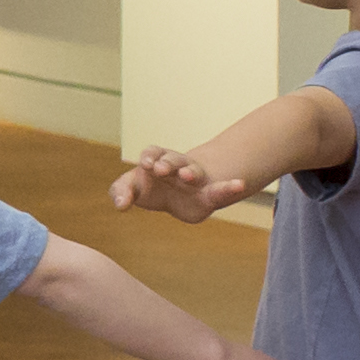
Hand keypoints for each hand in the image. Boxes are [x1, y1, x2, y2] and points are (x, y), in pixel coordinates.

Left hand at [106, 145, 248, 225]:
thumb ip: (121, 193)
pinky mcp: (209, 196)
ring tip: (186, 175)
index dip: (148, 158)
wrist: (181, 195)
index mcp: (158, 161)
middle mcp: (177, 166)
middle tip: (159, 169)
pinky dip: (230, 187)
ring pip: (193, 171)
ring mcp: (195, 179)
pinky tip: (239, 185)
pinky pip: (221, 191)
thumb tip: (120, 205)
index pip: (151, 154)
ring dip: (189, 172)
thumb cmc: (153, 188)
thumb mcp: (135, 189)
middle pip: (172, 159)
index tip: (145, 165)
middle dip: (166, 162)